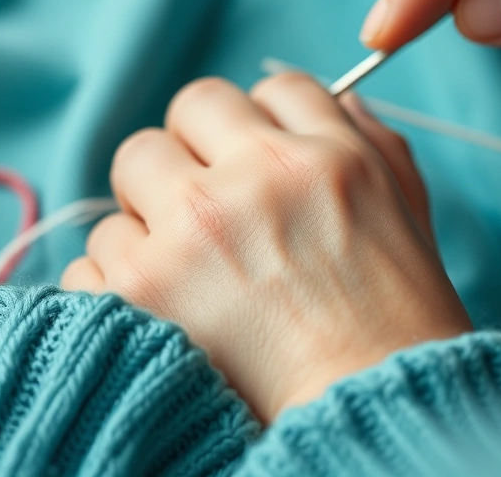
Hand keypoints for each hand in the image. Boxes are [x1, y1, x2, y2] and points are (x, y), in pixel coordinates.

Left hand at [62, 74, 471, 420]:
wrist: (367, 411)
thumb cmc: (398, 323)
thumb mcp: (408, 214)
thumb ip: (371, 140)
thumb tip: (336, 95)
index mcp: (324, 155)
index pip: (269, 88)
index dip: (260, 123)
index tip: (254, 159)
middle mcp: (254, 179)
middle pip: (183, 112)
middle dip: (194, 154)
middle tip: (209, 206)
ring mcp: (191, 231)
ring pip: (127, 179)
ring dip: (151, 222)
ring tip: (189, 273)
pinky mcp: (140, 288)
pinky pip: (92, 255)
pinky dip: (118, 281)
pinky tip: (162, 310)